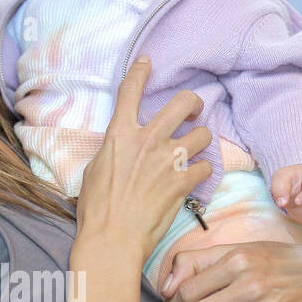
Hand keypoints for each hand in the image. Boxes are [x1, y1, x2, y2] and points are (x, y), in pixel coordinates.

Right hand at [75, 57, 213, 260]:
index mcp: (120, 134)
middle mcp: (147, 140)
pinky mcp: (183, 182)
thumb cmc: (96, 210)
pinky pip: (206, 167)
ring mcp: (168, 160)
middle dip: (193, 103)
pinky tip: (195, 178)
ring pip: (203, 135)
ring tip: (195, 150)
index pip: (131, 91)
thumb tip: (122, 145)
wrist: (112, 239)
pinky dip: (203, 172)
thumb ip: (113, 150)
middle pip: (183, 103)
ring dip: (201, 140)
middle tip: (193, 111)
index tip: (148, 62)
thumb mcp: (94, 170)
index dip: (140, 71)